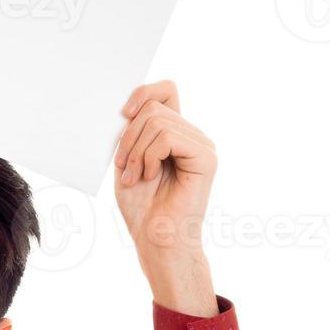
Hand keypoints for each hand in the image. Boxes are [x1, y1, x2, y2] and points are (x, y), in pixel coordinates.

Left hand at [112, 80, 216, 258]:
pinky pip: (168, 138)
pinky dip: (149, 157)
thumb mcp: (127, 159)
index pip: (166, 91)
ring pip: (158, 122)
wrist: (155, 238)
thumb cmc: (141, 206)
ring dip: (136, 152)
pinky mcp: (206, 157)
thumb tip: (128, 105)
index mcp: (175, 134)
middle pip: (154, 108)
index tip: (123, 114)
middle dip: (129, 137)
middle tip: (124, 167)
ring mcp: (202, 146)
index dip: (143, 92)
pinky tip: (150, 177)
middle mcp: (192, 136)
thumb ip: (132, 130)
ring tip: (136, 177)